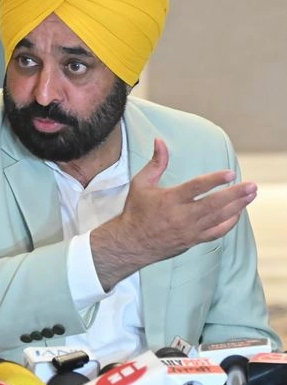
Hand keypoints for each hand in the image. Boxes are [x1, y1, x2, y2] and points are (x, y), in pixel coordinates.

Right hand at [91, 138, 256, 290]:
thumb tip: (160, 141)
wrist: (131, 243)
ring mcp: (189, 231)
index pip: (196, 188)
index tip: (230, 173)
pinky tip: (238, 213)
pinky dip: (230, 223)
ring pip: (219, 219)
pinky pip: (216, 233)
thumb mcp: (141, 183)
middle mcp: (181, 216)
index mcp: (169, 200)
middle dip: (235, 195)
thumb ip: (155, 162)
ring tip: (251, 195)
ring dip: (237, 206)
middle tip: (252, 186)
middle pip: (214, 205)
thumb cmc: (136, 211)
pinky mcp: (193, 240)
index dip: (214, 180)